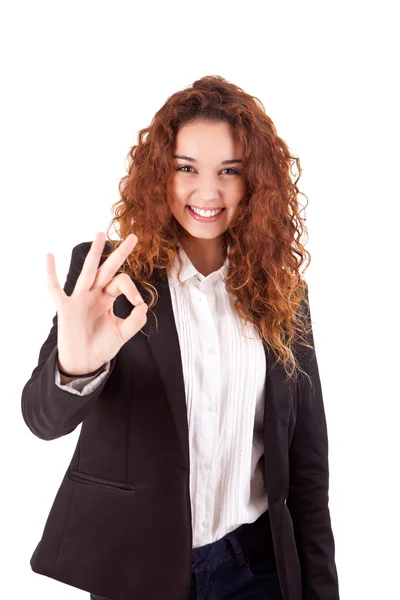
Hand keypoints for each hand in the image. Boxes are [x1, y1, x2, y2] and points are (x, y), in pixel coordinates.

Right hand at [46, 232, 147, 374]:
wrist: (84, 363)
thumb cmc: (101, 347)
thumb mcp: (122, 334)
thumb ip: (135, 321)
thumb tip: (143, 305)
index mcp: (107, 298)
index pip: (122, 283)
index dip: (133, 290)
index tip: (138, 303)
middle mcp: (94, 294)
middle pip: (108, 268)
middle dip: (120, 253)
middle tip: (133, 237)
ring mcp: (79, 299)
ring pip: (88, 271)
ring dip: (95, 253)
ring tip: (101, 235)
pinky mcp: (66, 308)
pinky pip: (56, 289)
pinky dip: (51, 273)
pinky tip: (49, 256)